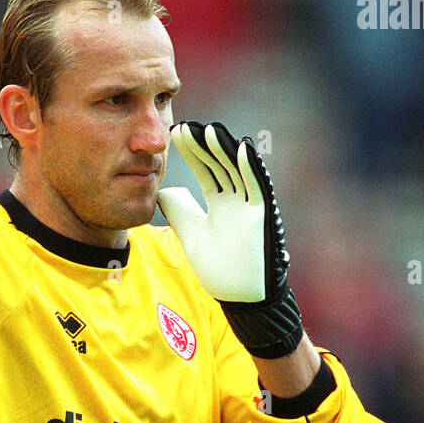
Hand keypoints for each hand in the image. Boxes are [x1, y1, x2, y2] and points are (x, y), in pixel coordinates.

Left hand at [158, 121, 302, 357]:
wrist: (240, 297)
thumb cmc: (220, 270)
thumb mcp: (190, 234)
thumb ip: (178, 211)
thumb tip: (160, 190)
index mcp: (221, 203)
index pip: (205, 169)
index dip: (192, 151)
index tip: (176, 132)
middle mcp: (237, 200)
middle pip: (219, 164)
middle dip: (204, 145)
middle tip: (187, 125)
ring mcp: (250, 205)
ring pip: (237, 170)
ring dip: (224, 149)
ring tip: (209, 129)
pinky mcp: (263, 215)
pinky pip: (258, 186)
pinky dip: (251, 167)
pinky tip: (242, 147)